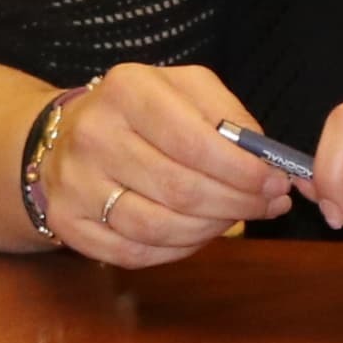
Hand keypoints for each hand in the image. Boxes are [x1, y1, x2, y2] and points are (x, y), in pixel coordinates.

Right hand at [39, 63, 294, 271]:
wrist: (66, 135)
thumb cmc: (142, 112)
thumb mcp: (185, 89)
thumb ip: (229, 117)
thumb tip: (268, 161)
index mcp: (127, 90)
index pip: (195, 143)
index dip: (243, 171)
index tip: (276, 183)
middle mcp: (94, 135)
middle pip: (181, 190)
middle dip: (236, 204)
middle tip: (268, 206)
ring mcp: (75, 182)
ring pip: (158, 228)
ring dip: (210, 230)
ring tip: (235, 218)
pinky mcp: (67, 221)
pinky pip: (135, 253)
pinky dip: (177, 250)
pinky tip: (196, 234)